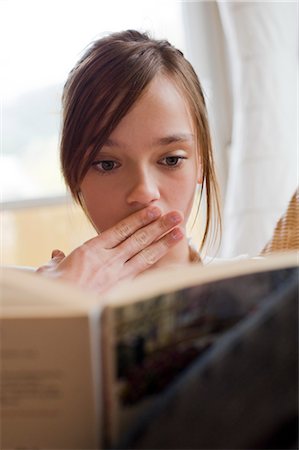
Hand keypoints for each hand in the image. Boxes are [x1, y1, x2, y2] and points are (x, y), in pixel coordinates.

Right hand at [36, 206, 183, 293]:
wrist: (60, 310)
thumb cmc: (52, 289)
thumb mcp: (50, 270)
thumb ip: (57, 260)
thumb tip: (57, 254)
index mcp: (91, 249)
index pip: (121, 230)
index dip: (139, 219)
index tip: (154, 210)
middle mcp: (108, 259)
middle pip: (138, 239)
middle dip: (159, 226)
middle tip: (176, 216)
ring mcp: (116, 275)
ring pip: (144, 255)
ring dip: (163, 242)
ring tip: (179, 232)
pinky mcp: (120, 290)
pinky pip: (142, 275)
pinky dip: (155, 266)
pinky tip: (169, 261)